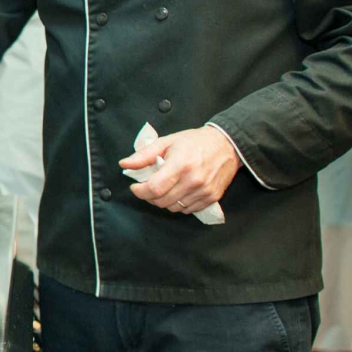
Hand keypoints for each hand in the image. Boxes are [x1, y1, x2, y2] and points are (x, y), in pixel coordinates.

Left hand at [120, 126, 239, 214]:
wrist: (227, 144)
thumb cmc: (195, 141)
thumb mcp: (167, 141)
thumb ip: (144, 155)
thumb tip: (124, 164)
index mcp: (180, 164)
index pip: (154, 188)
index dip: (139, 191)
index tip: (135, 186)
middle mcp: (193, 180)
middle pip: (161, 201)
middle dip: (149, 196)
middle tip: (147, 187)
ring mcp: (204, 191)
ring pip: (173, 208)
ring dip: (163, 201)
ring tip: (163, 188)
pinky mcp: (212, 197)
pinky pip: (188, 210)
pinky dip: (178, 204)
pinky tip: (177, 192)